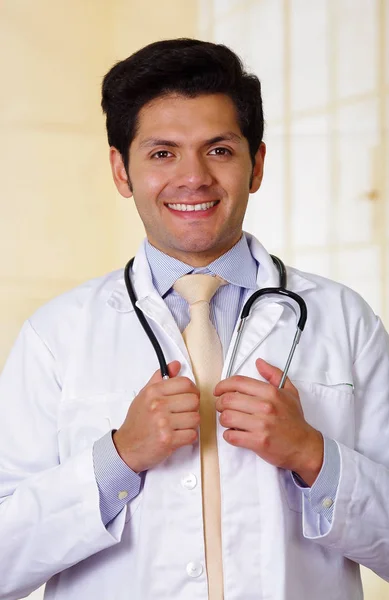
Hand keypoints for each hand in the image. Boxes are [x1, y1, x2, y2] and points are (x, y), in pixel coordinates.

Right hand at [113, 361, 199, 472]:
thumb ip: (160, 378)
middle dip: (192, 407)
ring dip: (191, 423)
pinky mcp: (168, 440)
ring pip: (195, 418)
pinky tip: (179, 435)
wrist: (127, 447)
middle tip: (184, 412)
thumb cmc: (137, 422)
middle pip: (194, 400)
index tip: (189, 395)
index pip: (185, 383)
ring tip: (181, 424)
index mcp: (153, 392)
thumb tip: (175, 365)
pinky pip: (192, 434)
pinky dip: (188, 436)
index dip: (192, 390)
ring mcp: (163, 423)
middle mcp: (158, 406)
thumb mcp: (144, 395)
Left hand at [214, 358, 323, 485]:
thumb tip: (260, 363)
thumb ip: (274, 374)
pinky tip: (234, 433)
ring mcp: (261, 425)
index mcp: (270, 392)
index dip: (223, 385)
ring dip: (223, 419)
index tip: (218, 390)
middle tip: (222, 407)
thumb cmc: (295, 420)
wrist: (304, 446)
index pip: (238, 382)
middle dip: (220, 403)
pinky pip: (231, 436)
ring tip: (229, 420)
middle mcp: (265, 407)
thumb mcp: (289, 392)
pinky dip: (228, 435)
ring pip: (226, 417)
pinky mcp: (258, 442)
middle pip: (228, 399)